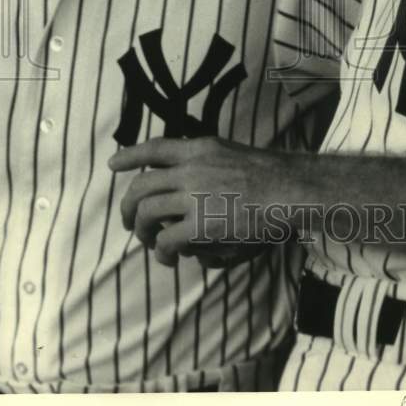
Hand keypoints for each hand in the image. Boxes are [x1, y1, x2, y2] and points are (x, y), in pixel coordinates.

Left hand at [108, 136, 289, 265]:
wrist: (292, 190)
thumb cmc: (271, 175)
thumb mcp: (233, 153)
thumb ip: (207, 161)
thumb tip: (186, 173)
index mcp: (200, 148)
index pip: (154, 148)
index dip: (130, 155)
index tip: (113, 164)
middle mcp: (192, 168)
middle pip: (142, 186)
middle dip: (128, 206)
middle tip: (129, 222)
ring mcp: (195, 196)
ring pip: (147, 213)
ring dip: (141, 231)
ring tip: (148, 243)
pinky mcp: (202, 224)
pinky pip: (166, 240)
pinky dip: (162, 252)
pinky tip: (169, 258)